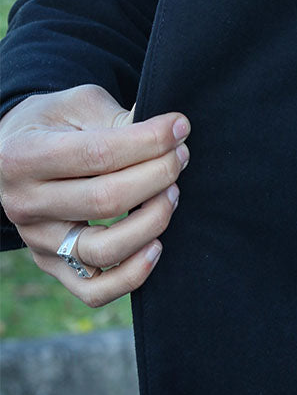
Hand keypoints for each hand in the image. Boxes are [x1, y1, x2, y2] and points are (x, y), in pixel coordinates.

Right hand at [0, 85, 189, 307]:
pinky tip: (156, 247)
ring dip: (152, 222)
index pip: (98, 154)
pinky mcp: (51, 266)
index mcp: (24, 155)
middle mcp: (24, 203)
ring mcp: (37, 241)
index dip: (149, 141)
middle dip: (158, 176)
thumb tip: (169, 136)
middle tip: (181, 157)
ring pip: (103, 250)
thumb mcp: (77, 105)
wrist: (13, 154)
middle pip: (106, 200)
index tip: (180, 128)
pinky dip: (132, 276)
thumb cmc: (53, 124)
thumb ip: (116, 119)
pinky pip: (95, 290)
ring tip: (172, 194)